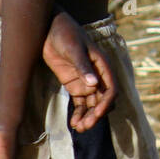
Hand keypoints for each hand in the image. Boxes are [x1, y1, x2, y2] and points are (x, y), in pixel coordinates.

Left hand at [42, 11, 116, 131]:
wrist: (48, 30)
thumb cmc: (65, 34)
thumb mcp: (73, 49)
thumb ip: (83, 66)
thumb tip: (94, 85)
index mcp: (102, 66)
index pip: (110, 89)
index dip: (105, 103)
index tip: (96, 114)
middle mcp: (97, 76)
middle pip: (103, 101)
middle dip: (96, 115)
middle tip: (85, 126)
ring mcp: (86, 82)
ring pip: (92, 105)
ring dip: (88, 117)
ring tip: (79, 128)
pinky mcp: (74, 86)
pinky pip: (80, 104)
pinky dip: (79, 114)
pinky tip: (74, 124)